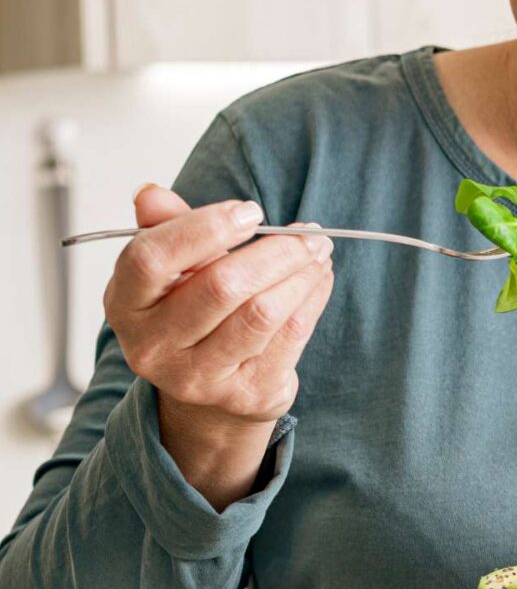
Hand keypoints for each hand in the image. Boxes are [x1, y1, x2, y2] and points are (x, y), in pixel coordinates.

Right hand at [103, 185, 334, 506]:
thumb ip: (167, 228)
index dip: (205, 228)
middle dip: (277, 250)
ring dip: (302, 273)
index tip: (251, 212)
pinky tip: (320, 278)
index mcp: (126, 304)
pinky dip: (313, 298)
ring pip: (263, 312)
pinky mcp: (245, 394)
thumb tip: (152, 194)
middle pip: (222, 286)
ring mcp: (197, 377)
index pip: (151, 258)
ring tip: (319, 251)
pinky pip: (290, 335)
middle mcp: (153, 347)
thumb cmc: (193, 310)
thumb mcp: (173, 268)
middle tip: (309, 232)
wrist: (210, 391)